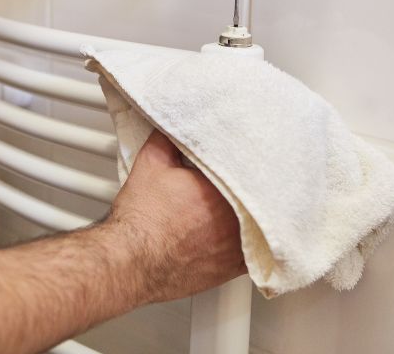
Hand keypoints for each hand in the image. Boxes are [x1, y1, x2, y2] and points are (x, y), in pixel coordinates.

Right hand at [105, 130, 244, 303]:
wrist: (132, 260)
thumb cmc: (141, 219)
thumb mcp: (151, 163)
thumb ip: (168, 139)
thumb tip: (174, 127)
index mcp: (222, 187)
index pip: (244, 164)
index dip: (239, 157)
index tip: (232, 155)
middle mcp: (237, 217)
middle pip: (257, 192)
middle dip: (248, 183)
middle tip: (238, 175)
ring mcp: (239, 245)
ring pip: (261, 221)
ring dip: (255, 211)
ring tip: (243, 201)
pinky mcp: (235, 266)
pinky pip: (258, 251)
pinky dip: (253, 240)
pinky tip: (244, 232)